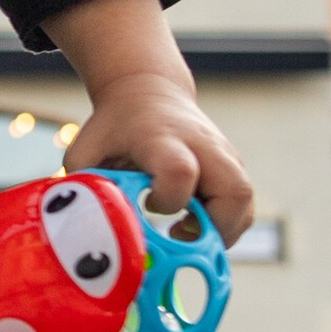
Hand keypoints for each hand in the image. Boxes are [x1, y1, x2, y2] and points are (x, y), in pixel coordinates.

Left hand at [63, 71, 253, 242]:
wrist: (148, 93)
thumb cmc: (115, 128)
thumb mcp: (87, 150)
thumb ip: (85, 188)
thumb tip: (87, 228)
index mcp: (162, 139)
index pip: (180, 171)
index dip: (169, 199)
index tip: (148, 204)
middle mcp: (203, 147)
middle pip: (235, 191)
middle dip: (214, 229)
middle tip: (181, 238)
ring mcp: (224, 157)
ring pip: (245, 203)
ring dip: (221, 231)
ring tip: (183, 232)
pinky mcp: (233, 168)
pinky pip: (242, 206)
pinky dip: (223, 225)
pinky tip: (190, 224)